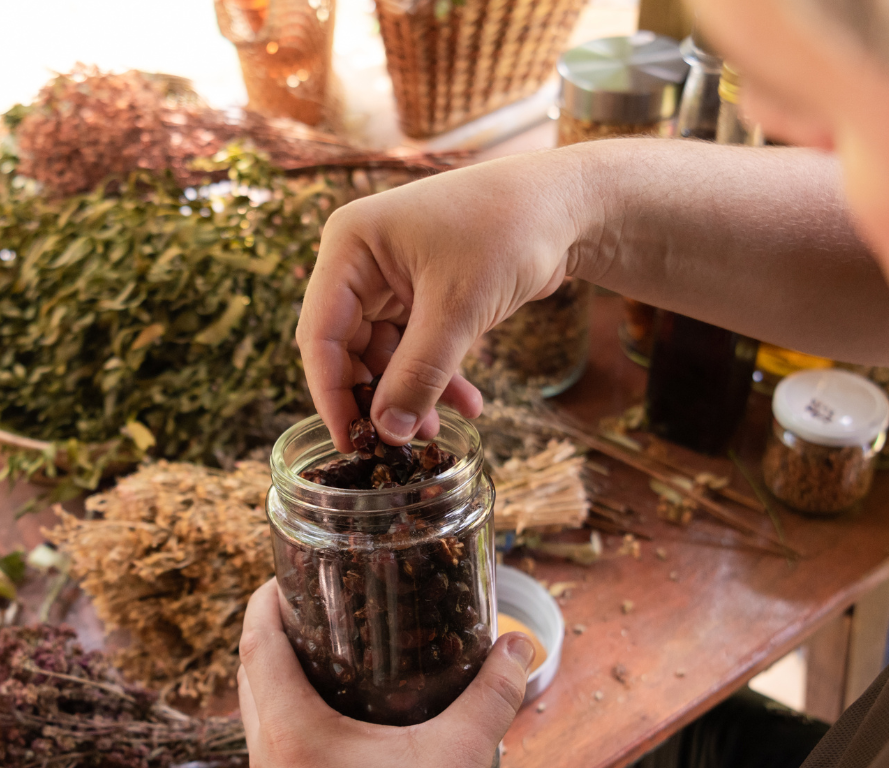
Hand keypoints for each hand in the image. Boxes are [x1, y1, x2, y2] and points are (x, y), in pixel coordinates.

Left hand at [238, 578, 536, 767]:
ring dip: (278, 671)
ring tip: (323, 645)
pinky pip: (272, 742)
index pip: (256, 644)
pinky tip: (333, 709)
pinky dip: (287, 710)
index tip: (288, 570)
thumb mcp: (460, 757)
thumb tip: (520, 647)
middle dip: (273, 628)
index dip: (266, 599)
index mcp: (292, 732)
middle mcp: (268, 756)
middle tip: (313, 599)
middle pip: (250, 671)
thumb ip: (492, 695)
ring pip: (257, 709)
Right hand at [298, 153, 583, 449]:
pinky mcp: (422, 293)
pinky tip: (468, 405)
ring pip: (384, 354)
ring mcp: (391, 277)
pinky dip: (436, 377)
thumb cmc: (507, 231)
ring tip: (439, 430)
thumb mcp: (457, 308)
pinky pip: (415, 347)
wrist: (568, 203)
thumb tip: (387, 434)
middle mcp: (360, 261)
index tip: (348, 442)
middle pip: (347, 348)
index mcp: (349, 246)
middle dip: (376, 397)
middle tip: (398, 443)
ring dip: (410, 393)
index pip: (320, 333)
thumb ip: (418, 374)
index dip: (331, 393)